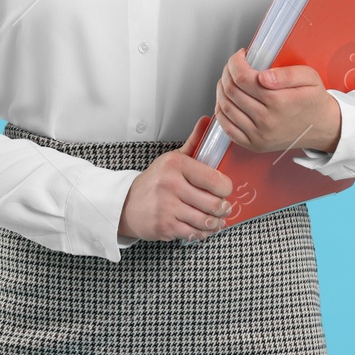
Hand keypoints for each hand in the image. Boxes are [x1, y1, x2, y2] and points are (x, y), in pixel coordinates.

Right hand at [118, 116, 233, 242]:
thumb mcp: (172, 158)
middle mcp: (171, 185)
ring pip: (205, 220)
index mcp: (176, 165)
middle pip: (213, 203)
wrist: (127, 204)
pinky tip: (203, 227)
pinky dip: (203, 233)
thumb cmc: (155, 181)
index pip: (214, 179)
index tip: (226, 189)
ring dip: (216, 222)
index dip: (226, 188)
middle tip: (225, 207)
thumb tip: (207, 121)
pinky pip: (194, 233)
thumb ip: (194, 142)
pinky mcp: (165, 226)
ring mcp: (167, 207)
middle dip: (224, 208)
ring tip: (217, 219)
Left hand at [214, 48, 341, 154]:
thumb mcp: (310, 78)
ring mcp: (259, 135)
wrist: (323, 128)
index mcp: (279, 101)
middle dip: (227, 73)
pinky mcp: (254, 145)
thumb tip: (263, 76)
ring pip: (226, 108)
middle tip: (233, 66)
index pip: (243, 78)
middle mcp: (267, 120)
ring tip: (228, 80)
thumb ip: (287, 74)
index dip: (235, 63)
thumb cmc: (314, 101)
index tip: (240, 56)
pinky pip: (228, 129)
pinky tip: (226, 101)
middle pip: (232, 91)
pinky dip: (221, 113)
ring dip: (222, 90)